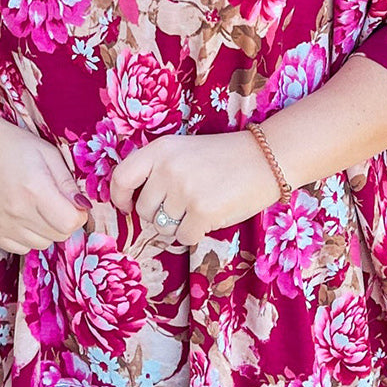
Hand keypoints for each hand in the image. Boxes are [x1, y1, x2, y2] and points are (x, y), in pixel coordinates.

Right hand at [0, 118, 91, 253]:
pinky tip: (22, 215)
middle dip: (64, 221)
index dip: (79, 214)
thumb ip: (68, 183)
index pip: (70, 223)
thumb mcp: (49, 154)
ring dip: (46, 230)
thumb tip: (84, 207)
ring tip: (36, 205)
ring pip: (42, 244)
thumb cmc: (13, 146)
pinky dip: (27, 236)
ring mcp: (1, 225)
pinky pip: (22, 248)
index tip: (74, 202)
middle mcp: (16, 211)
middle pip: (59, 235)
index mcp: (34, 189)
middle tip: (54, 200)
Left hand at [108, 131, 282, 247]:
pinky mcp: (202, 211)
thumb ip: (158, 170)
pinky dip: (196, 233)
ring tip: (203, 206)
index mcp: (160, 149)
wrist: (267, 158)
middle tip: (185, 206)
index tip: (127, 207)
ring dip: (180, 225)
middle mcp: (168, 168)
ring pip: (163, 227)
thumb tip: (133, 204)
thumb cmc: (225, 158)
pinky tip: (212, 216)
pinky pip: (184, 238)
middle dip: (160, 216)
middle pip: (144, 210)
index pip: (121, 177)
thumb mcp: (185, 151)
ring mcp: (184, 190)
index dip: (119, 197)